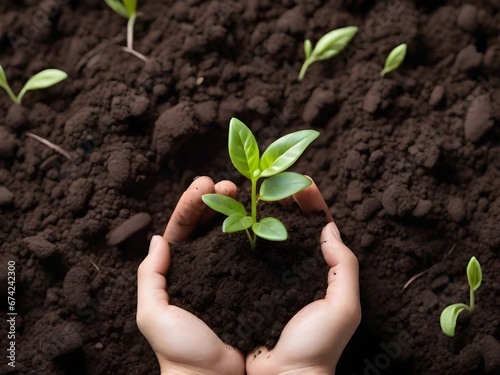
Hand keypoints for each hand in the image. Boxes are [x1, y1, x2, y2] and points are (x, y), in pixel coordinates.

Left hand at [137, 177, 245, 374]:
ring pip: (232, 232)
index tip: (203, 183)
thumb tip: (158, 240)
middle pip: (209, 224)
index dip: (191, 204)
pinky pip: (254, 250)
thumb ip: (150, 278)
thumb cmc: (181, 350)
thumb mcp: (154, 315)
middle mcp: (204, 267)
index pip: (182, 228)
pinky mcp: (251, 280)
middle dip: (216, 199)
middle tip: (229, 183)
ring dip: (237, 208)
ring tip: (245, 191)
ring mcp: (229, 272)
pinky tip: (265, 216)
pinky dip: (258, 230)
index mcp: (179, 270)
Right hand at [246, 183, 360, 374]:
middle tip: (274, 180)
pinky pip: (246, 255)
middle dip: (286, 200)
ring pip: (267, 236)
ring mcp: (272, 276)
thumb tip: (328, 229)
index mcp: (321, 271)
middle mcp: (296, 269)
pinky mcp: (249, 284)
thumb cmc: (317, 346)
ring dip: (262, 212)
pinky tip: (234, 220)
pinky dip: (242, 235)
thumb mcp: (343, 307)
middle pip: (293, 226)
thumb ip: (344, 267)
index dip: (313, 204)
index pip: (320, 228)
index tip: (304, 183)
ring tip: (252, 192)